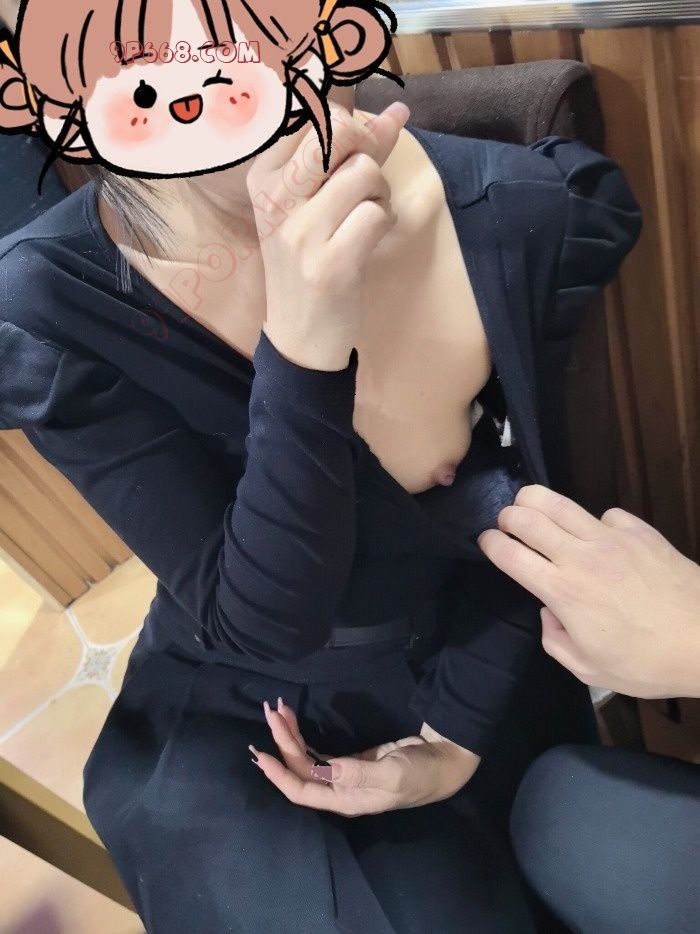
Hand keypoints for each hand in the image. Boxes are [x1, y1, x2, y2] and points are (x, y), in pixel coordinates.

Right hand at [246, 100, 409, 370]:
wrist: (299, 336)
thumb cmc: (311, 262)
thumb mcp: (316, 204)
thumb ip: (350, 156)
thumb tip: (395, 112)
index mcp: (264, 177)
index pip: (313, 114)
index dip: (351, 121)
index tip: (360, 144)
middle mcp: (275, 199)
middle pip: (338, 129)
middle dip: (368, 147)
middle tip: (365, 182)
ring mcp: (300, 233)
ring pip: (364, 171)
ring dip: (381, 192)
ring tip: (369, 215)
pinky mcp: (330, 263)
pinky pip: (376, 214)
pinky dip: (386, 222)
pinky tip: (372, 238)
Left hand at [249, 698, 479, 816]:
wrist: (440, 763)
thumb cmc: (418, 774)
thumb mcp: (391, 774)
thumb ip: (358, 773)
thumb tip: (325, 769)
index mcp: (344, 800)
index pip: (302, 790)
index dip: (279, 775)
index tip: (261, 754)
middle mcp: (337, 790)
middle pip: (299, 768)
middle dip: (282, 741)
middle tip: (271, 711)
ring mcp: (341, 775)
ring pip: (305, 758)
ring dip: (290, 735)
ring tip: (278, 710)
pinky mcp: (348, 762)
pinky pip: (317, 751)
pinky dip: (304, 736)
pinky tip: (294, 721)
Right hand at [478, 484, 699, 698]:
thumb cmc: (647, 663)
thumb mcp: (589, 670)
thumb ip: (555, 641)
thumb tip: (549, 613)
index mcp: (563, 592)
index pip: (511, 555)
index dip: (490, 543)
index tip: (486, 542)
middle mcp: (580, 557)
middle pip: (528, 519)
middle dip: (508, 516)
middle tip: (506, 523)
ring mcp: (611, 538)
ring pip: (560, 504)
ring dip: (535, 500)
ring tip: (529, 504)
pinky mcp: (639, 530)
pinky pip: (605, 514)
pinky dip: (593, 521)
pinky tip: (599, 536)